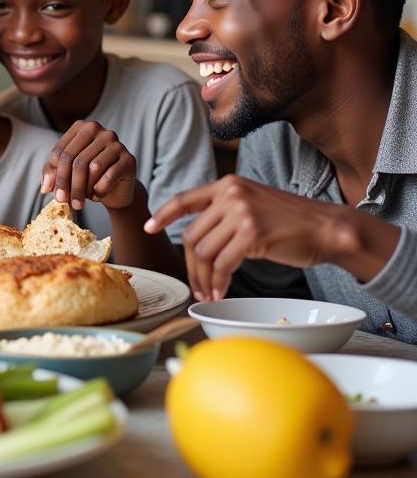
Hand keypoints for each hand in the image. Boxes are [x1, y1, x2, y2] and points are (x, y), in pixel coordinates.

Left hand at [41, 121, 136, 209]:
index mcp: (82, 128)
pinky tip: (97, 195)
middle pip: (76, 160)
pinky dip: (99, 190)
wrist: (115, 190)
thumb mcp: (66, 173)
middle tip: (63, 202)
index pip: (62, 151)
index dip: (55, 174)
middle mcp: (100, 131)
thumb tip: (45, 187)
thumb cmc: (87, 177)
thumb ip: (52, 174)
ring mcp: (116, 143)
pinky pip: (109, 176)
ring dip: (84, 188)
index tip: (51, 192)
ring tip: (83, 197)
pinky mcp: (129, 159)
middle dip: (68, 184)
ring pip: (93, 168)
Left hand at [145, 175, 353, 301]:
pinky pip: (223, 264)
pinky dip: (219, 281)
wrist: (328, 227)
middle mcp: (231, 195)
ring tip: (210, 292)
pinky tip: (222, 291)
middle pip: (193, 236)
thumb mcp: (253, 204)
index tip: (149, 228)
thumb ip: (225, 212)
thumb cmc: (291, 222)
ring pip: (205, 252)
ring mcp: (241, 213)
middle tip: (196, 286)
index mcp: (227, 185)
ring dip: (204, 278)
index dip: (163, 215)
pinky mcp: (253, 234)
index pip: (184, 199)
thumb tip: (198, 239)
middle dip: (191, 266)